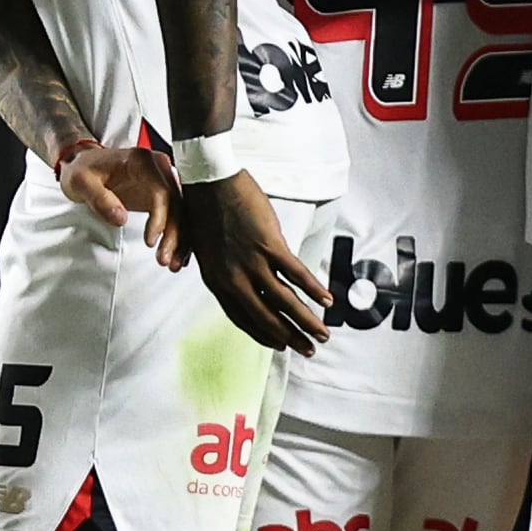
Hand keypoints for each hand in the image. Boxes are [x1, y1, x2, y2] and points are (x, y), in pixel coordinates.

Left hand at [56, 140, 183, 268]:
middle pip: (177, 203)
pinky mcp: (161, 194)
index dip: (160, 218)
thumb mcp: (81, 181)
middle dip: (175, 234)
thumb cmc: (84, 169)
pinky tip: (177, 254)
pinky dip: (178, 236)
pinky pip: (176, 215)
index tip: (151, 240)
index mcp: (141, 161)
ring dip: (180, 239)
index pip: (161, 191)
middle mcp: (158, 168)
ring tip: (171, 262)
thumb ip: (100, 198)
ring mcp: (162, 181)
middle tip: (165, 259)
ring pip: (181, 212)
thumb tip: (120, 218)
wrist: (85, 165)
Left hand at [183, 170, 331, 355]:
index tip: (279, 345)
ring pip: (284, 302)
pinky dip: (314, 289)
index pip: (242, 319)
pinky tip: (326, 301)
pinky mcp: (269, 245)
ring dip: (306, 321)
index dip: (263, 334)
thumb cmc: (205, 209)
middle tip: (307, 350)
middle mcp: (232, 278)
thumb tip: (241, 284)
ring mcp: (251, 262)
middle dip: (289, 338)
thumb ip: (224, 270)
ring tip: (322, 334)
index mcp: (216, 281)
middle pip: (265, 317)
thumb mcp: (207, 249)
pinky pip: (296, 274)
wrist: (208, 180)